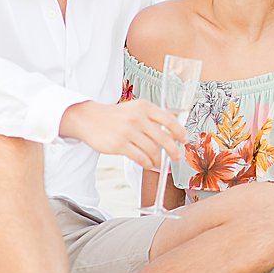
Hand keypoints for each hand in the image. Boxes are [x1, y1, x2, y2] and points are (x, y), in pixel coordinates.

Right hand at [60, 100, 185, 168]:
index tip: (184, 140)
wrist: (89, 118)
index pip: (169, 120)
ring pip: (152, 150)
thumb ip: (153, 116)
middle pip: (164, 138)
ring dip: (159, 160)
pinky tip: (150, 165)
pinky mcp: (119, 145)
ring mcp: (128, 131)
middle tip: (176, 157)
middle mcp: (137, 118)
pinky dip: (148, 164)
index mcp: (144, 107)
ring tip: (159, 163)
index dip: (179, 132)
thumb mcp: (135, 108)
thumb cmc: (115, 116)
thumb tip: (175, 125)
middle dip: (173, 150)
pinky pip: (140, 158)